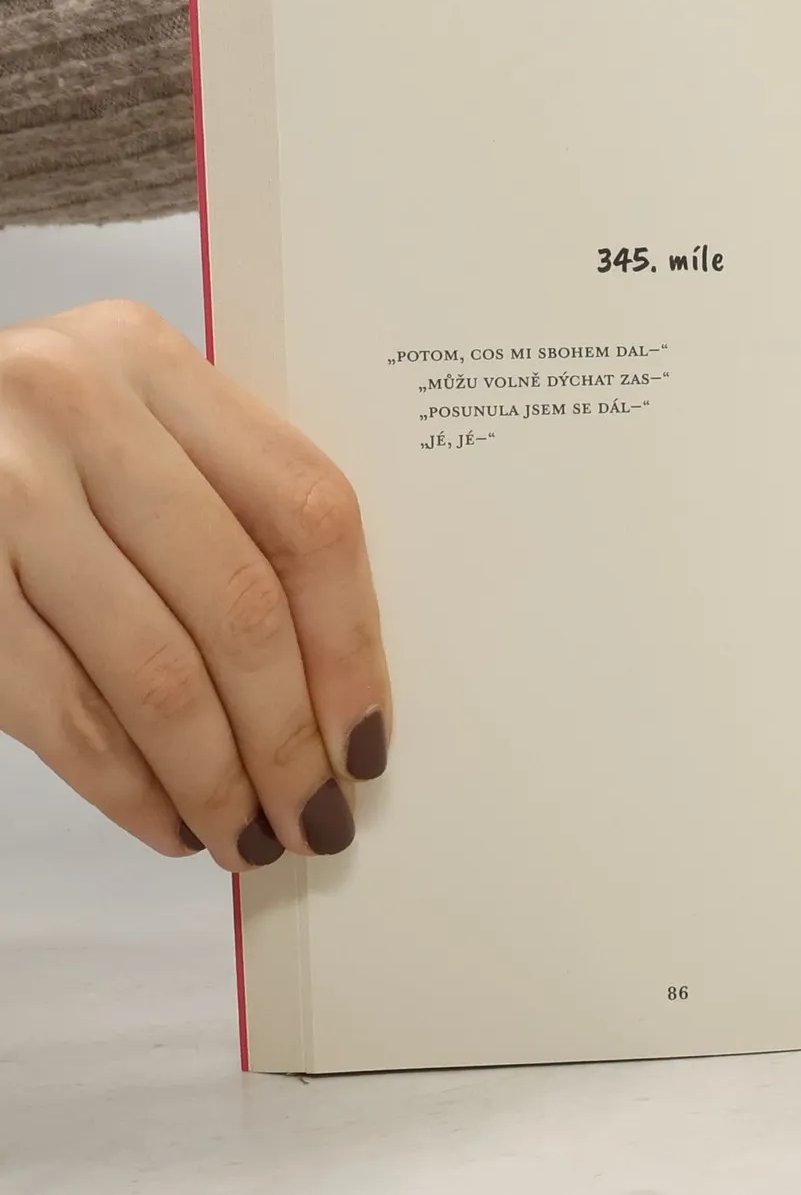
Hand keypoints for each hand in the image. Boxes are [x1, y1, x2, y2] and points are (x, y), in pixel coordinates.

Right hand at [0, 301, 388, 865]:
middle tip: (318, 816)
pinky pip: (59, 707)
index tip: (370, 739)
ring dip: (216, 779)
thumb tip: (334, 681)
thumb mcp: (117, 429)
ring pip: (155, 670)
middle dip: (289, 737)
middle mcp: (74, 404)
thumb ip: (218, 502)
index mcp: (149, 358)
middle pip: (240, 602)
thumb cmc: (15, 453)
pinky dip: (124, 784)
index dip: (352, 643)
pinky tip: (166, 822)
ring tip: (250, 837)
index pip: (305, 512)